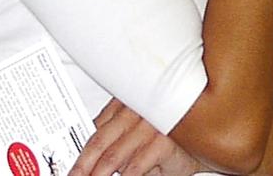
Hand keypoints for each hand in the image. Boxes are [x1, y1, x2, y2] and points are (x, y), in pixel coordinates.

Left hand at [68, 99, 201, 175]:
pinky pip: (135, 166)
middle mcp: (137, 111)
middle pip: (99, 142)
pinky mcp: (164, 142)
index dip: (79, 152)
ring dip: (97, 175)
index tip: (70, 167)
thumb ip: (114, 139)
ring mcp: (151, 125)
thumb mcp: (135, 136)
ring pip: (112, 156)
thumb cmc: (168, 139)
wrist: (202, 144)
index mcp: (126, 104)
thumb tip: (85, 160)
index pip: (94, 129)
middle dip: (82, 167)